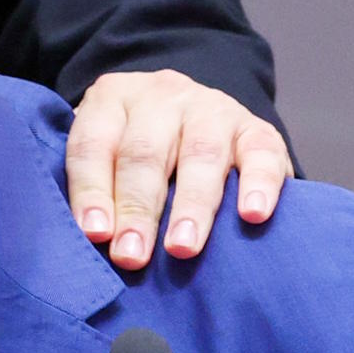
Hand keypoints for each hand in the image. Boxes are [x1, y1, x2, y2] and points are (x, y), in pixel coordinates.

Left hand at [65, 69, 292, 269]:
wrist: (195, 119)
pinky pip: (261, 154)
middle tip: (131, 256)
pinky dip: (258, 185)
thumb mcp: (106, 154)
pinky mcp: (256, 129)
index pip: (94, 145)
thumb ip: (95, 187)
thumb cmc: (138, 153)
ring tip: (181, 248)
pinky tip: (252, 216)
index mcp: (112, 98)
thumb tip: (93, 242)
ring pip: (200, 155)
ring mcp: (212, 109)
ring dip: (190, 206)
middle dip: (136, 208)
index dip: (92, 190)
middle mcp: (161, 96)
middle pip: (144, 152)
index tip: (96, 234)